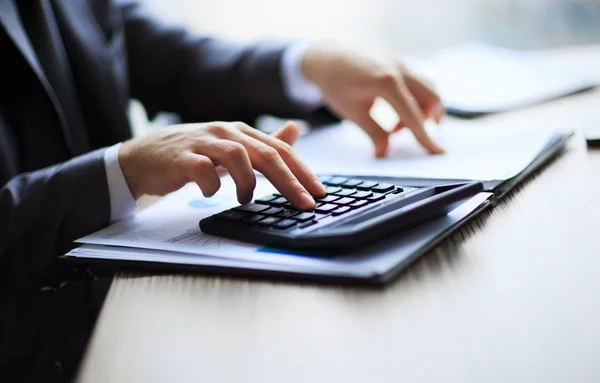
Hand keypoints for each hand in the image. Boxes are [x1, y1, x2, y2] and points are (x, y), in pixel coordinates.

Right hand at [118, 121, 325, 208]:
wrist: (143, 157)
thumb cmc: (192, 154)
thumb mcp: (231, 146)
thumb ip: (263, 142)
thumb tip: (295, 129)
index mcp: (241, 132)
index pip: (279, 150)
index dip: (301, 171)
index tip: (319, 193)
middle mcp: (225, 133)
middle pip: (266, 154)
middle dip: (289, 180)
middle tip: (305, 203)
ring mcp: (203, 143)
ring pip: (238, 156)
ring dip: (248, 182)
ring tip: (247, 199)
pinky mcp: (181, 158)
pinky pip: (203, 169)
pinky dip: (213, 184)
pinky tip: (212, 194)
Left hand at [302, 43, 444, 156]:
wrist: (327, 56)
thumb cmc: (335, 83)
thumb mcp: (353, 112)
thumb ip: (373, 133)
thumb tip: (384, 154)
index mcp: (387, 82)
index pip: (413, 115)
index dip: (425, 137)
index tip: (438, 153)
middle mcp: (400, 70)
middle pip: (432, 97)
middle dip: (427, 120)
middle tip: (405, 135)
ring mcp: (402, 65)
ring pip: (428, 89)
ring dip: (421, 111)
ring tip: (395, 127)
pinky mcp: (400, 65)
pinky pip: (418, 85)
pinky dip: (414, 101)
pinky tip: (395, 113)